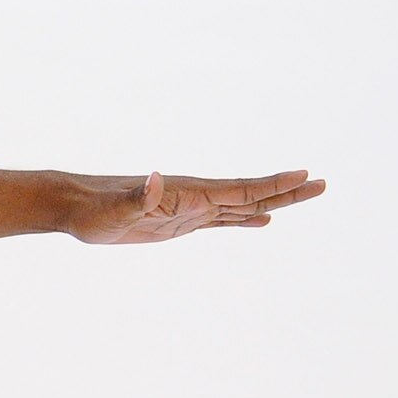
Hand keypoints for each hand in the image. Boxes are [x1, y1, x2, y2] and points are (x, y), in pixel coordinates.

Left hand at [71, 169, 324, 243]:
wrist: (75, 207)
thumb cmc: (94, 210)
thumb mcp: (115, 208)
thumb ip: (138, 196)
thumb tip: (154, 178)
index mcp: (189, 193)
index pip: (240, 189)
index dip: (273, 184)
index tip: (305, 174)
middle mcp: (195, 198)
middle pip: (251, 195)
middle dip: (287, 191)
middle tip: (322, 184)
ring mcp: (189, 210)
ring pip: (241, 207)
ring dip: (273, 202)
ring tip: (304, 194)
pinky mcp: (179, 223)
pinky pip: (221, 221)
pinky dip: (245, 220)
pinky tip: (261, 222)